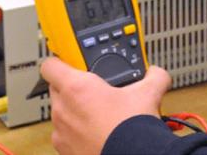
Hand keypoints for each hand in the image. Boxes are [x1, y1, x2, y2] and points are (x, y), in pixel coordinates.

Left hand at [41, 57, 170, 154]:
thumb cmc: (131, 129)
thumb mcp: (149, 93)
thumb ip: (153, 75)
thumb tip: (156, 73)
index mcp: (76, 88)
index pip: (50, 64)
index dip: (61, 60)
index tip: (72, 62)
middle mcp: (63, 109)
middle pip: (56, 88)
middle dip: (73, 86)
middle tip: (95, 89)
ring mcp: (61, 132)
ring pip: (61, 112)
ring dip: (74, 110)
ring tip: (98, 113)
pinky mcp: (64, 151)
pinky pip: (65, 134)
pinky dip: (77, 132)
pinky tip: (96, 131)